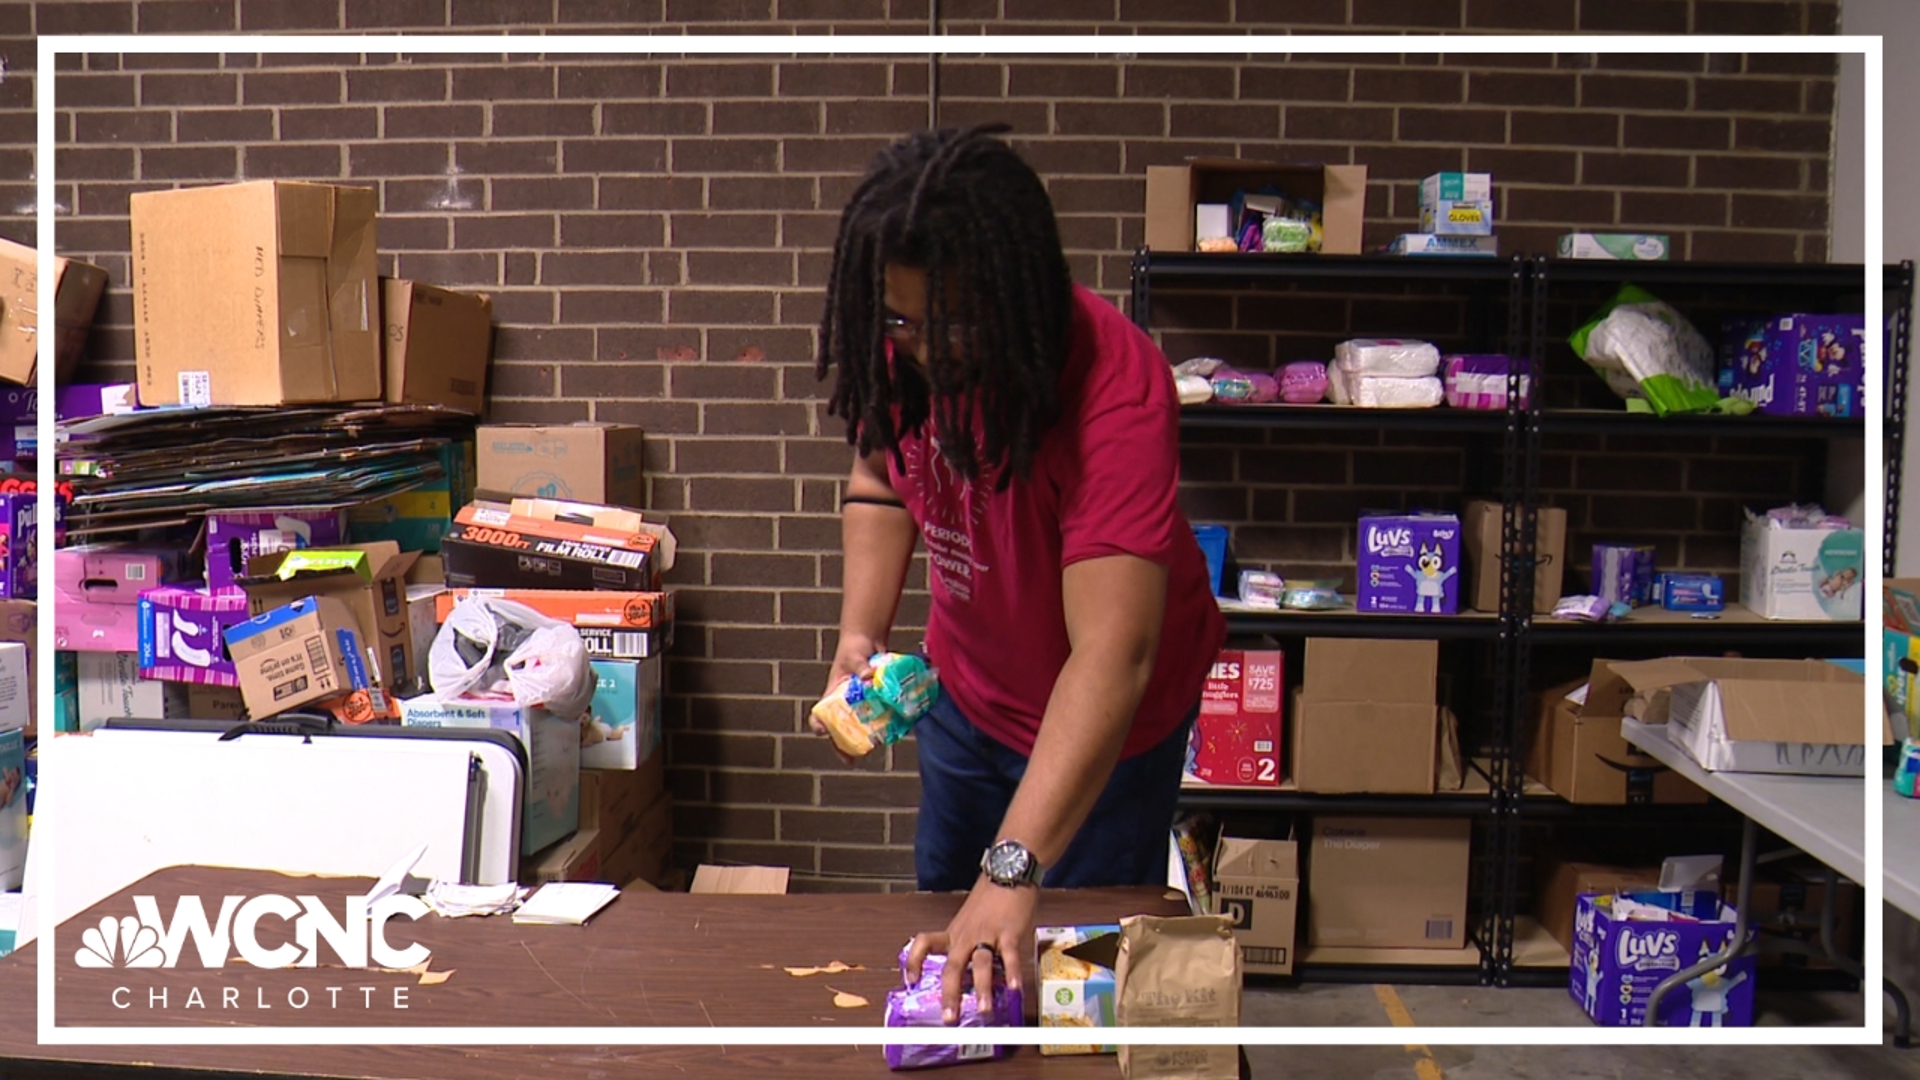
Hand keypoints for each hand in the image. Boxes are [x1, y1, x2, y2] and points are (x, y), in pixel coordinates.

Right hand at [811, 632, 882, 763]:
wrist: (869, 639)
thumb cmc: (854, 647)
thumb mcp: (855, 657)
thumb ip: (861, 666)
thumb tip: (869, 676)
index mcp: (832, 694)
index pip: (819, 715)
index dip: (819, 726)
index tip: (823, 733)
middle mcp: (845, 702)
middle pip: (840, 729)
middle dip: (843, 746)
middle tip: (851, 758)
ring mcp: (860, 702)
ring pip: (860, 727)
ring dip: (865, 739)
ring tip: (873, 748)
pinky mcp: (875, 700)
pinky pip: (877, 716)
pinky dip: (883, 725)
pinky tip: (892, 732)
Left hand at [905, 875, 1037, 1025]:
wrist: (1008, 871)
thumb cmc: (991, 896)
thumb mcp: (971, 918)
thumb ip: (969, 942)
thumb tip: (971, 972)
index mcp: (955, 932)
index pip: (925, 942)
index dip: (913, 961)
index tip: (909, 980)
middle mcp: (967, 935)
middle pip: (952, 966)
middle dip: (950, 994)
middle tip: (949, 1017)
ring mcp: (987, 934)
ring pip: (980, 964)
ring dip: (982, 989)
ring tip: (983, 1011)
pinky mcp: (1009, 932)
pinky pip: (1009, 955)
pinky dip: (1012, 972)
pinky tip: (1014, 988)